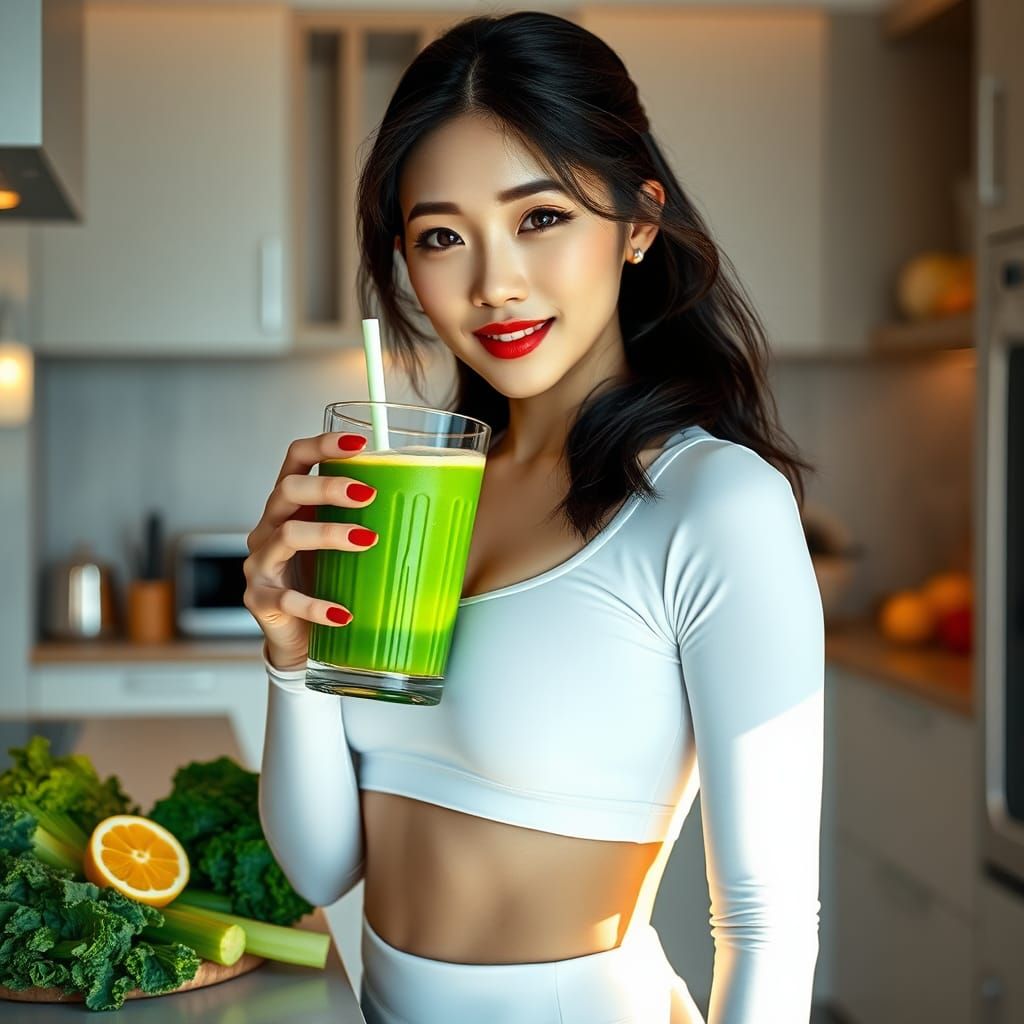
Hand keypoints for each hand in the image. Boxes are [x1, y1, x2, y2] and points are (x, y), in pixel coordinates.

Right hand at [243, 432, 379, 670]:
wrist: (299, 638)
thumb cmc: (327, 583)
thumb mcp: (347, 548)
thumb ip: (373, 523)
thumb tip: (441, 507)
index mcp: (292, 506)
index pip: (296, 459)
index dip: (322, 444)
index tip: (361, 441)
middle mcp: (270, 527)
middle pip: (288, 490)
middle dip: (328, 487)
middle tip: (368, 495)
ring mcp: (261, 562)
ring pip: (287, 535)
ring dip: (328, 534)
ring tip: (366, 541)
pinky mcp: (260, 599)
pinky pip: (286, 599)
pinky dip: (317, 605)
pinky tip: (343, 613)